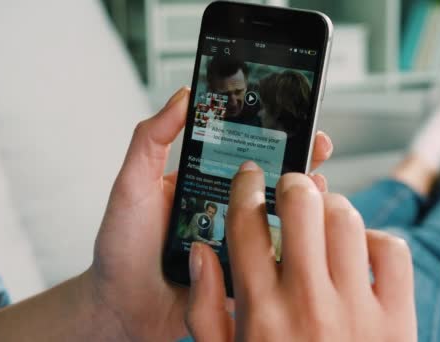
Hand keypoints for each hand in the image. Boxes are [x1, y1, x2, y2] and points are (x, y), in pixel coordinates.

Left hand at [81, 86, 332, 340]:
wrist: (123, 308)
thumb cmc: (123, 247)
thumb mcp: (132, 185)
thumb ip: (151, 140)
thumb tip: (183, 97)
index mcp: (204, 181)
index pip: (242, 149)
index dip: (268, 132)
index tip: (291, 117)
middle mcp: (226, 206)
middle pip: (269, 177)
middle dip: (298, 158)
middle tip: (316, 146)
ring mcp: (238, 236)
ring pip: (279, 212)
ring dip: (303, 196)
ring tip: (315, 184)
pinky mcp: (244, 267)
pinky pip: (275, 251)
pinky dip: (295, 239)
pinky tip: (307, 227)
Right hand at [186, 165, 416, 340]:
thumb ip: (206, 309)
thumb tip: (201, 253)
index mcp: (261, 312)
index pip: (246, 224)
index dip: (246, 188)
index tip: (250, 176)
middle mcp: (308, 303)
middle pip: (301, 204)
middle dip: (292, 184)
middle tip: (291, 188)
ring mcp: (356, 309)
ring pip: (347, 218)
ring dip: (333, 207)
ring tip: (325, 216)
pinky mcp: (397, 319)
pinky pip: (392, 251)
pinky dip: (377, 239)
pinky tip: (361, 251)